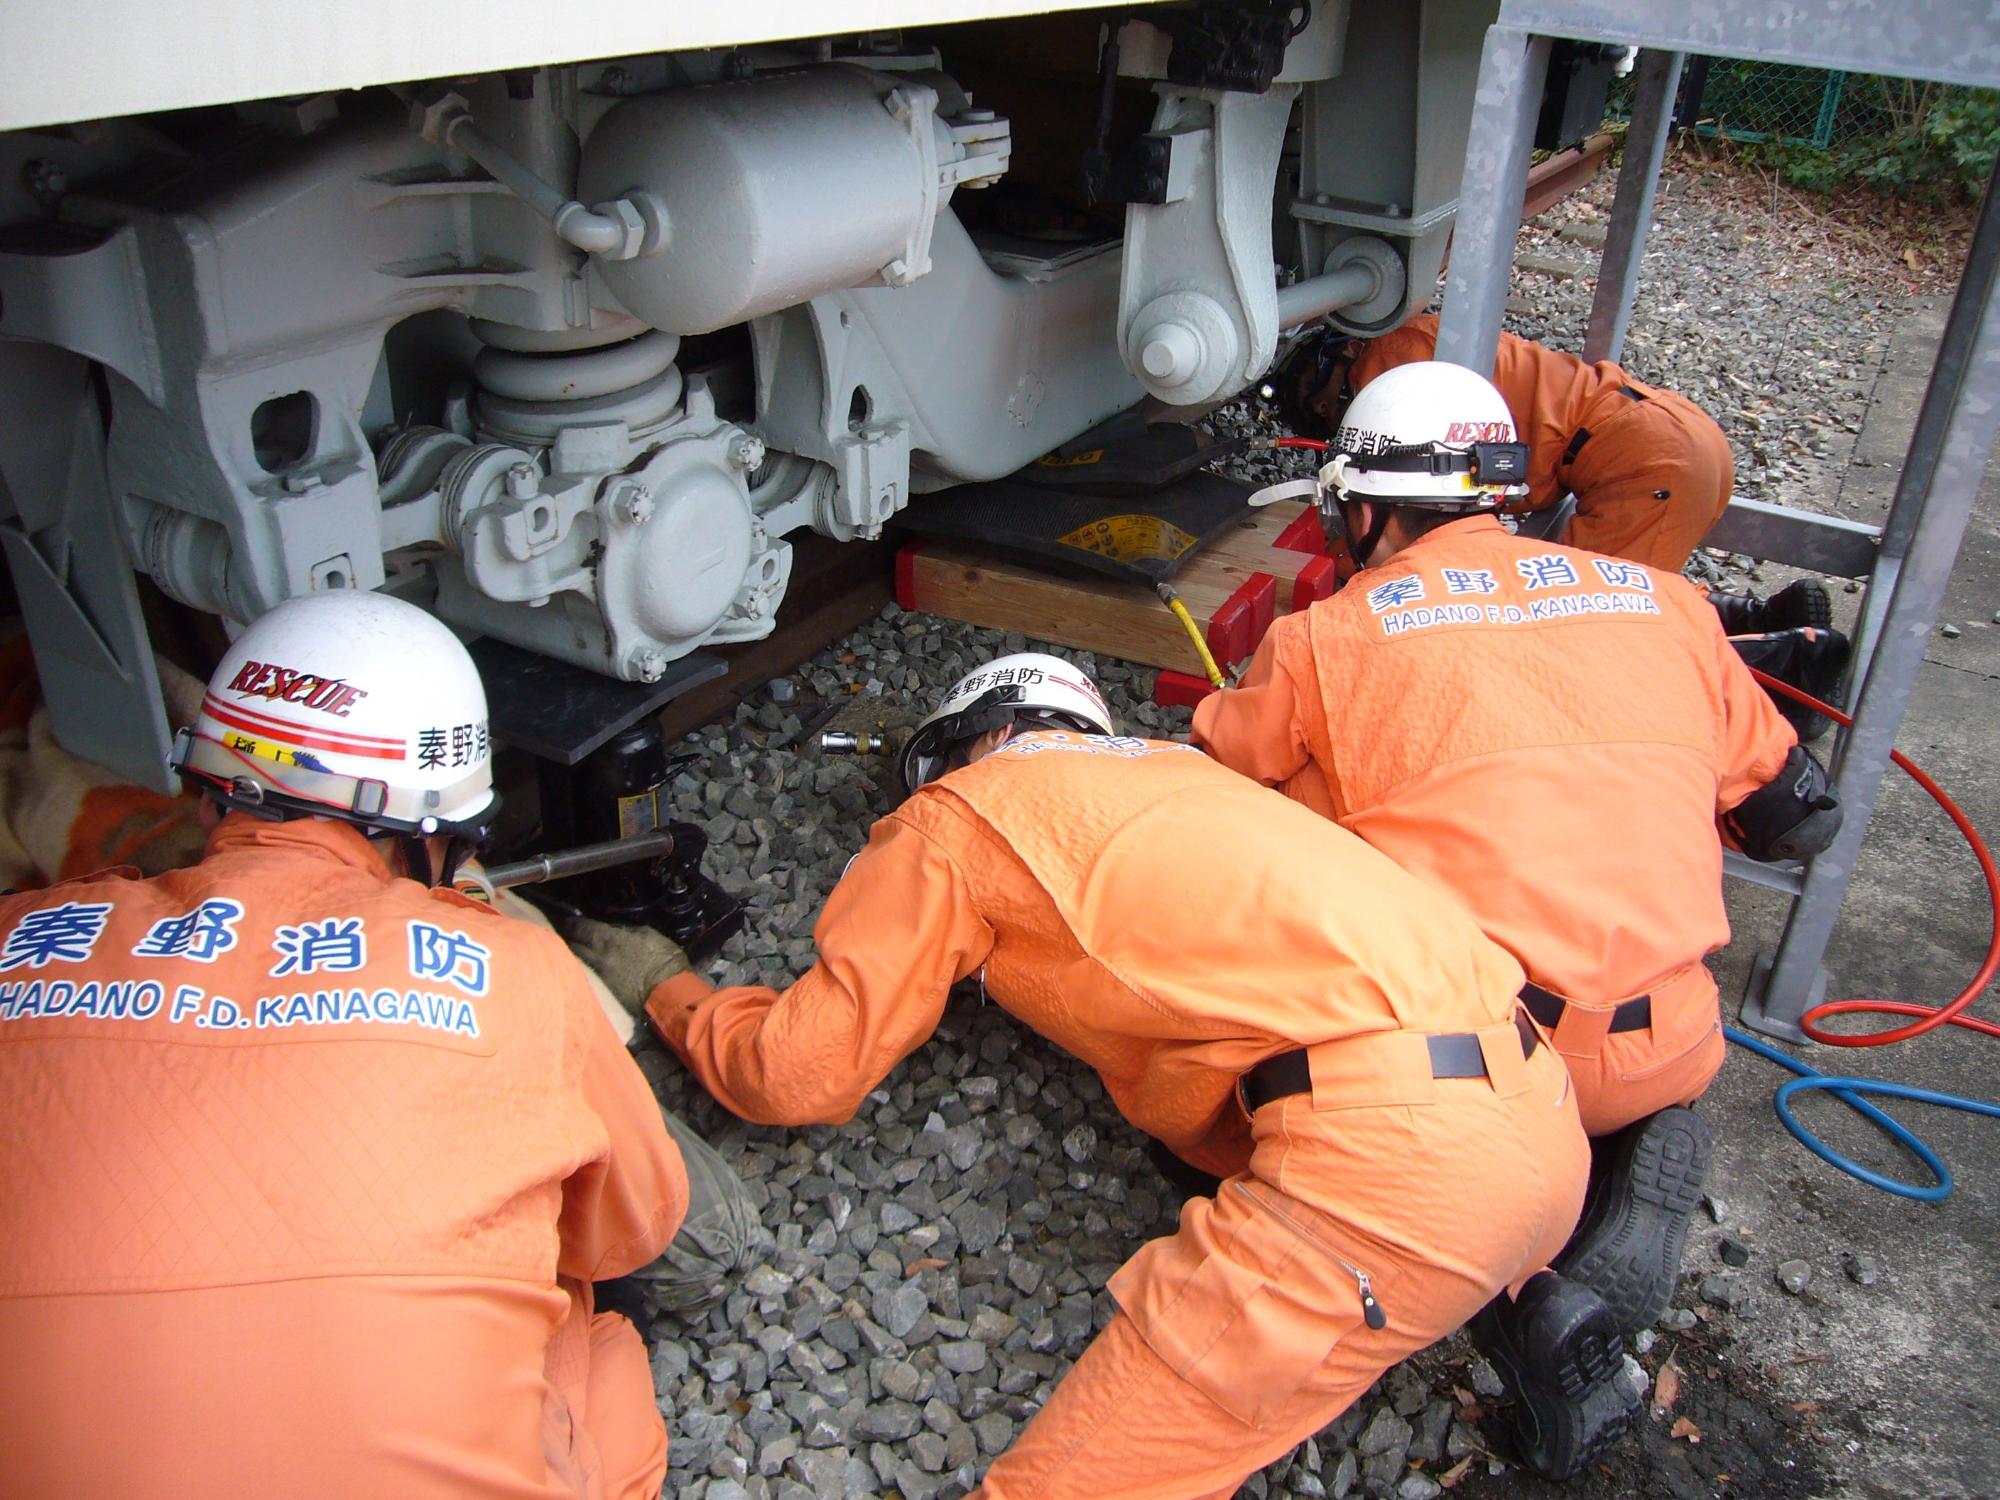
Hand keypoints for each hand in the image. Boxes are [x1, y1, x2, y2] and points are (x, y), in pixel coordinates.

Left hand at [563, 916, 691, 1015]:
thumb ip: (627, 930)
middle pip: (573, 945)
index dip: (571, 923)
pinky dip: (583, 968)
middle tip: (563, 933)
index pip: (581, 928)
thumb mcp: (648, 934)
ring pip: (578, 961)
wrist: (669, 994)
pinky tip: (584, 966)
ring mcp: (599, 976)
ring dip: (573, 954)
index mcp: (609, 940)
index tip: (566, 920)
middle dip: (566, 938)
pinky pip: (588, 975)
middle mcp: (598, 958)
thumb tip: (615, 929)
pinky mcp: (604, 991)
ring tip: (570, 949)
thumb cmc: (663, 960)